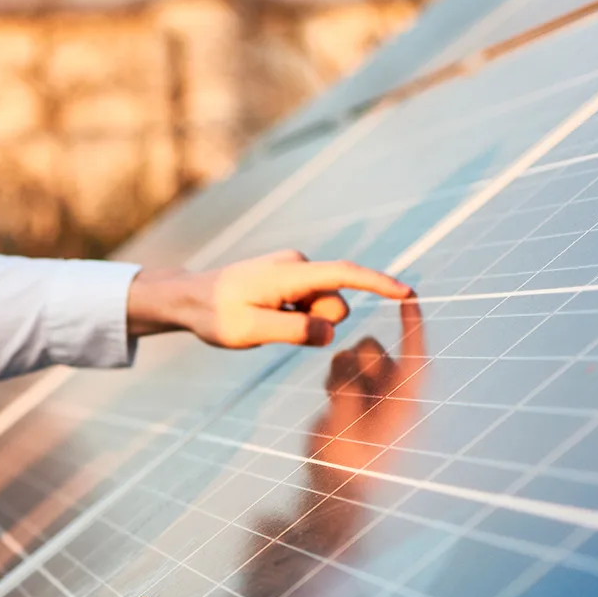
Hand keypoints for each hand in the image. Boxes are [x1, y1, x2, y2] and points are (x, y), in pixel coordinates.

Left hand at [127, 250, 412, 348]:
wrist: (189, 298)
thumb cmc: (214, 315)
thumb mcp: (248, 331)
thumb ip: (292, 331)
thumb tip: (330, 331)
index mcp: (289, 273)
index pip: (344, 275)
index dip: (378, 284)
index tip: (408, 293)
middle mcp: (297, 265)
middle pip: (335, 304)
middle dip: (318, 324)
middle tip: (273, 328)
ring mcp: (294, 271)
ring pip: (323, 309)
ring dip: (303, 323)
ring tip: (264, 321)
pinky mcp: (291, 280)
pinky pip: (310, 307)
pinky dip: (296, 318)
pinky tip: (265, 317)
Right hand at [308, 297, 426, 485]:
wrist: (337, 490)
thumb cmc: (348, 467)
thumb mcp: (345, 431)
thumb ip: (347, 395)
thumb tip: (345, 365)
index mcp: (403, 403)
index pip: (414, 356)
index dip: (413, 325)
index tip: (410, 296)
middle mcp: (392, 394)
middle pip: (374, 350)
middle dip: (355, 359)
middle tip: (339, 389)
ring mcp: (373, 396)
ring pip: (355, 357)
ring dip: (341, 370)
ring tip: (334, 400)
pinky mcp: (355, 400)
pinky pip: (343, 371)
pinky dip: (335, 379)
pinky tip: (332, 403)